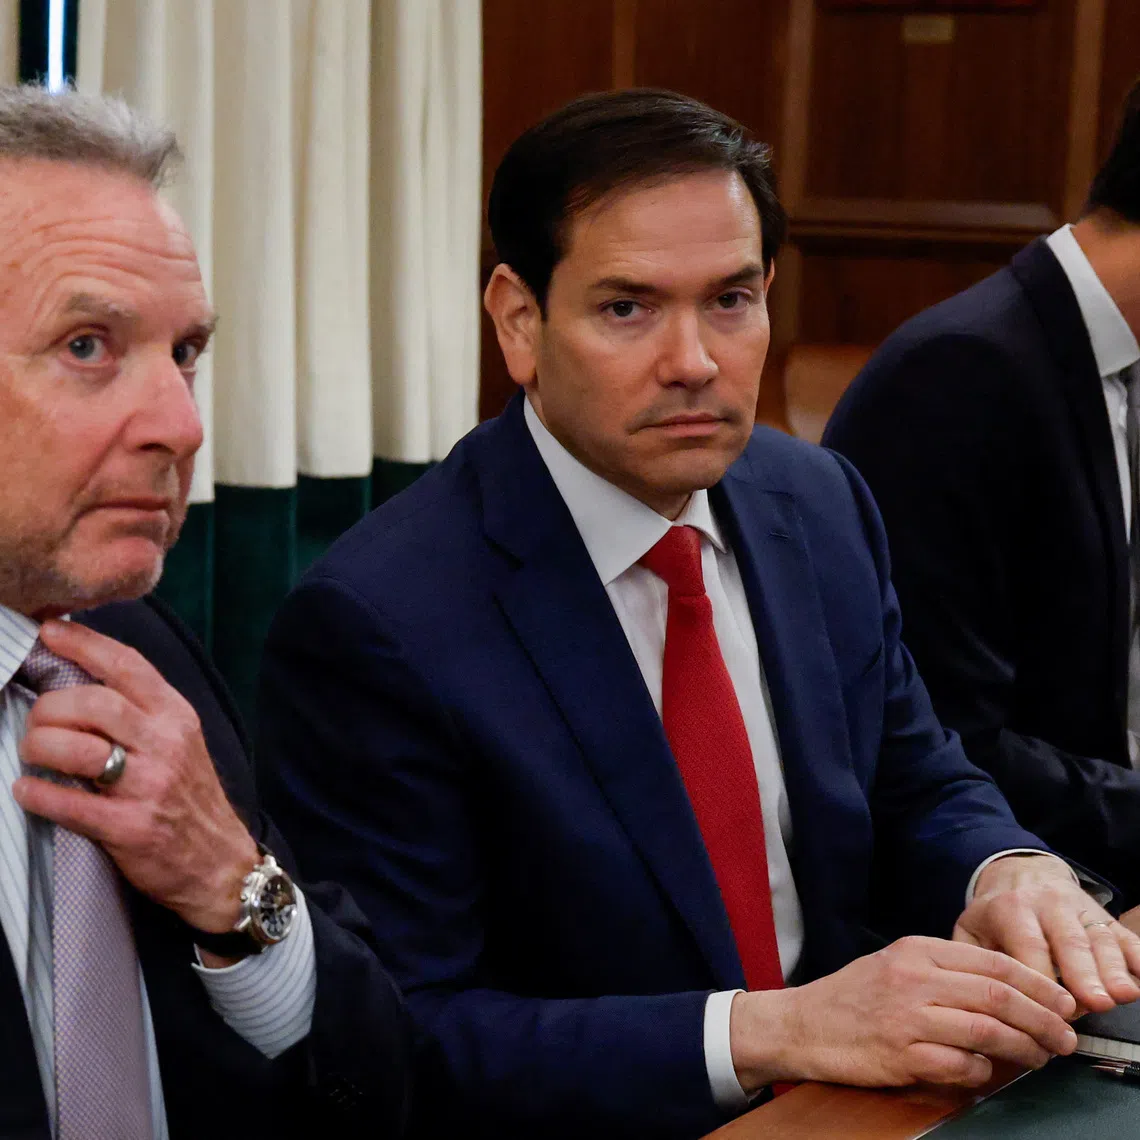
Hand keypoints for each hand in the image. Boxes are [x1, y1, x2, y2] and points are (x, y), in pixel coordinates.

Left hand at [13, 619, 257, 936]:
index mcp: (177, 716)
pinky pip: (70, 804)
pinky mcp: (130, 827)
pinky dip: (38, 794)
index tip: (50, 631)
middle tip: (37, 718)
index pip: (128, 666)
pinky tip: (27, 789)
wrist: (220, 863)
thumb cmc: (189, 797)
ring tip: (31, 752)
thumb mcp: (180, 741)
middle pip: (95, 703)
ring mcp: (150, 786)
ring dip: (39, 746)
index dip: (84, 643)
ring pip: (78, 750)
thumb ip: (142, 711)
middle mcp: (166, 745)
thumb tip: (84, 679)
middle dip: (50, 706)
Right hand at [729, 936, 1077, 1092]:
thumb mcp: (896, 965)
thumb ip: (944, 971)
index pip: (992, 963)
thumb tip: (1006, 990)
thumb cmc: (852, 996)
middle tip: (1064, 1036)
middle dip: (1043, 1018)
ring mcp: (907, 1017)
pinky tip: (986, 1070)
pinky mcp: (901, 1054)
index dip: (1037, 984)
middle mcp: (914, 978)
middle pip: (998, 996)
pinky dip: (982, 1069)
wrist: (802, 1024)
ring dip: (1024, 1047)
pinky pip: (960, 1064)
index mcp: (916, 950)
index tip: (1061, 1002)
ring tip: (1040, 1057)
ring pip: (987, 1031)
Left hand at [955, 854, 1139, 1012]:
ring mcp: (1081, 909)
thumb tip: (976, 996)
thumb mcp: (971, 928)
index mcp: (1010, 908)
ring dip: (1113, 969)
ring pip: (1100, 939)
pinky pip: (1125, 936)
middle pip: (1069, 941)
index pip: (1028, 945)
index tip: (1048, 1011)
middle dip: (1083, 974)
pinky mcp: (1105, 917)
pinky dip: (1137, 956)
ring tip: (1123, 995)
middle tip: (1096, 1004)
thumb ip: (971, 957)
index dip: (1040, 979)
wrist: (1020, 872)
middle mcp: (1048, 905)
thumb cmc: (995, 915)